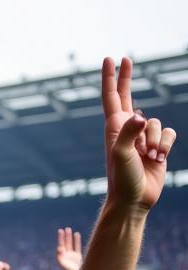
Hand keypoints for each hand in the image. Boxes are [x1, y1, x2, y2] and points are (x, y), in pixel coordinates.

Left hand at [55, 227, 82, 269]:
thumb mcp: (65, 264)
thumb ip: (61, 256)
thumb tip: (59, 248)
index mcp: (61, 258)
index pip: (60, 246)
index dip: (60, 238)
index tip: (60, 231)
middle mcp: (66, 257)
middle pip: (64, 244)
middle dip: (64, 237)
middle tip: (65, 229)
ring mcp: (72, 257)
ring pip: (70, 244)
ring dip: (69, 237)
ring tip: (69, 229)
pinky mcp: (78, 257)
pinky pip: (77, 247)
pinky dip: (76, 241)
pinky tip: (76, 234)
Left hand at [101, 57, 175, 211]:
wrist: (133, 200)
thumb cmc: (122, 179)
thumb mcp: (122, 155)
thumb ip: (129, 133)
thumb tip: (141, 116)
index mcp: (114, 128)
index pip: (112, 97)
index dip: (111, 78)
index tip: (110, 59)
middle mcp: (127, 129)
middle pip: (128, 96)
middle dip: (127, 78)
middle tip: (127, 59)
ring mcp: (142, 137)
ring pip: (158, 122)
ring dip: (157, 141)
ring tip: (149, 157)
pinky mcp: (157, 146)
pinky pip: (169, 134)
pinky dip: (166, 146)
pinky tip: (158, 160)